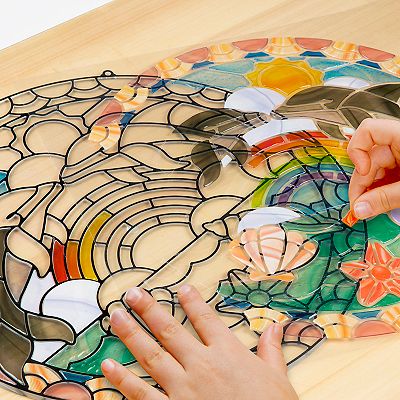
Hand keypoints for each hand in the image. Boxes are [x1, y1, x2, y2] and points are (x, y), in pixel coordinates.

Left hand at [101, 285, 297, 399]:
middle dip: (149, 309)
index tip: (180, 288)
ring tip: (115, 317)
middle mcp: (201, 364)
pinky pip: (142, 394)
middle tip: (132, 294)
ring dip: (131, 334)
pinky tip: (108, 366)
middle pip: (170, 330)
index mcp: (227, 353)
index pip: (206, 319)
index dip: (192, 302)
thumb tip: (275, 327)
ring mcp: (183, 388)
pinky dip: (123, 380)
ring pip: (151, 355)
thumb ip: (271, 351)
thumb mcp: (278, 379)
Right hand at [347, 118, 399, 218]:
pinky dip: (383, 189)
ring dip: (373, 189)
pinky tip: (385, 201)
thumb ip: (385, 198)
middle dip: (364, 184)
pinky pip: (387, 176)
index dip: (358, 151)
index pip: (367, 131)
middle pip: (369, 158)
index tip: (363, 172)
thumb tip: (359, 209)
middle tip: (362, 206)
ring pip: (376, 170)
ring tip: (377, 207)